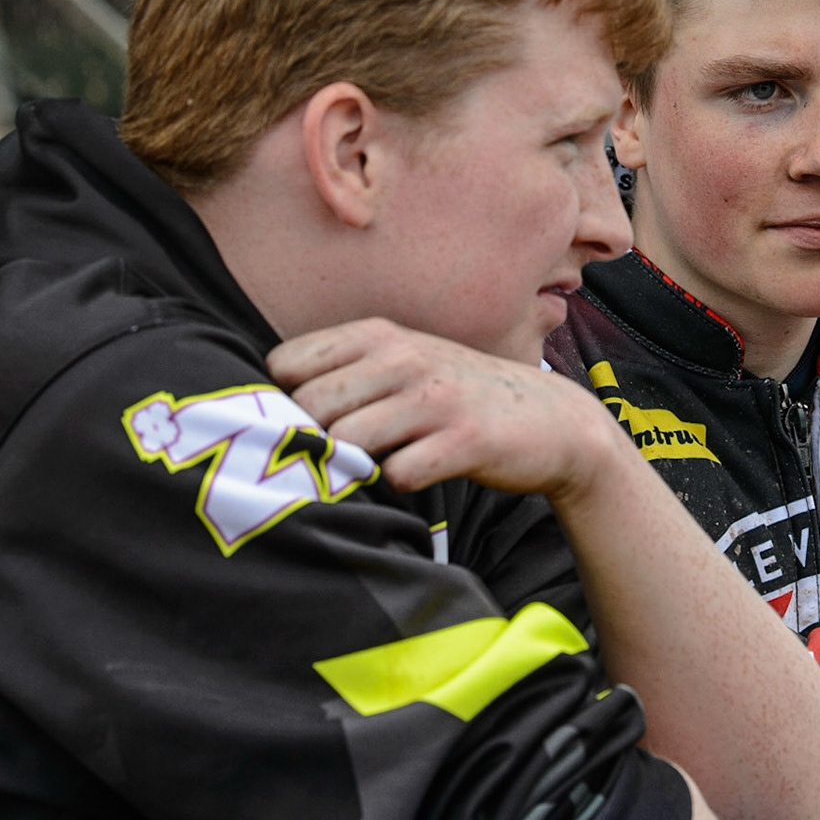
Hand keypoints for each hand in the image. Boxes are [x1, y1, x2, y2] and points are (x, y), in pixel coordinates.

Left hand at [270, 318, 623, 500]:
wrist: (552, 421)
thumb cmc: (460, 397)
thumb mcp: (405, 362)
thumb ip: (346, 371)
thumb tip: (267, 405)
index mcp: (379, 334)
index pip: (286, 364)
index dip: (284, 402)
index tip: (305, 427)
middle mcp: (404, 357)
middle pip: (308, 408)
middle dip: (312, 442)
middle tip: (334, 462)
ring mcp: (436, 397)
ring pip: (345, 441)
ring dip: (350, 467)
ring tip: (371, 471)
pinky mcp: (465, 438)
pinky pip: (397, 474)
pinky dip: (396, 485)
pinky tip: (415, 477)